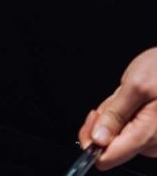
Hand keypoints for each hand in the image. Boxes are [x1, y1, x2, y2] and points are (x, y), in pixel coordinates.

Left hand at [78, 48, 156, 169]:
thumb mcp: (135, 86)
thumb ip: (114, 113)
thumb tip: (98, 138)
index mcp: (147, 134)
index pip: (109, 156)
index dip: (92, 140)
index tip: (92, 119)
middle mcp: (153, 144)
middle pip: (111, 145)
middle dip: (104, 121)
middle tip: (116, 98)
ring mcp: (155, 140)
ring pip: (119, 135)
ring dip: (114, 116)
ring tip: (128, 96)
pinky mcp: (154, 134)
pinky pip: (129, 129)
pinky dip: (123, 115)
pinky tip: (132, 101)